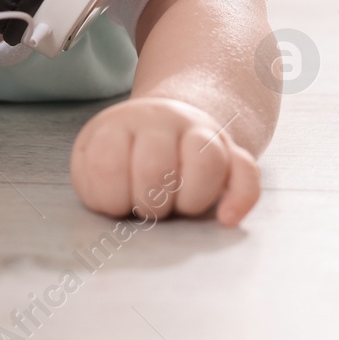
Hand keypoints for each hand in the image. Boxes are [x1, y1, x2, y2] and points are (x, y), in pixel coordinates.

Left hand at [70, 97, 260, 226]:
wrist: (161, 120)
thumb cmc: (121, 156)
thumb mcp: (91, 162)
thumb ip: (96, 183)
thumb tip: (121, 214)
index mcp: (120, 124)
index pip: (108, 165)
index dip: (111, 198)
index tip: (116, 201)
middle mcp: (163, 121)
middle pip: (156, 168)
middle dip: (149, 204)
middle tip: (147, 206)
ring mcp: (202, 133)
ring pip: (206, 163)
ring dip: (189, 201)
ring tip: (179, 209)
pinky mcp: (233, 153)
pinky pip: (247, 174)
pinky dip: (240, 199)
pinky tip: (226, 218)